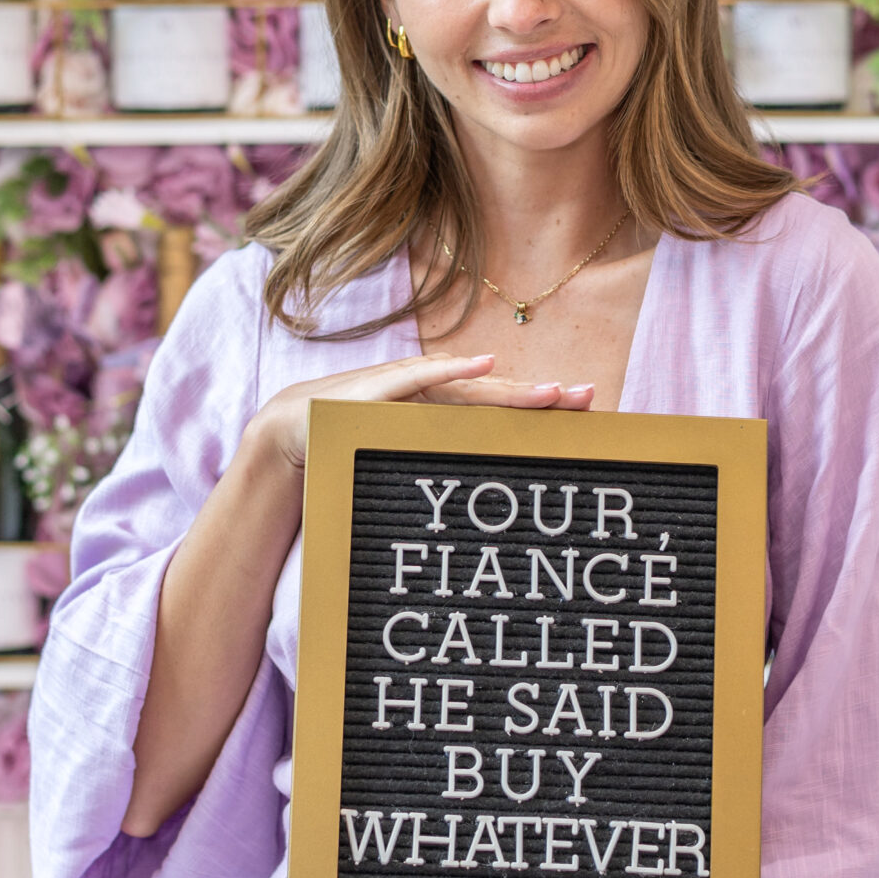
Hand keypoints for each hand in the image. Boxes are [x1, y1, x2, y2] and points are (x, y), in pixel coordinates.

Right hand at [246, 350, 593, 479]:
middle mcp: (431, 399)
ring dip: (511, 390)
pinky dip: (450, 370)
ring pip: (470, 391)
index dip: (540, 414)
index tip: (587, 416)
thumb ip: (437, 474)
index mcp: (441, 417)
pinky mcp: (379, 388)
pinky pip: (420, 380)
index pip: (500, 414)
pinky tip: (483, 363)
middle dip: (542, 400)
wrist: (291, 435)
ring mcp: (408, 390)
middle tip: (588, 398)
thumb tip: (477, 514)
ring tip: (551, 392)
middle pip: (497, 400)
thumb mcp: (401, 469)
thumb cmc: (351, 455)